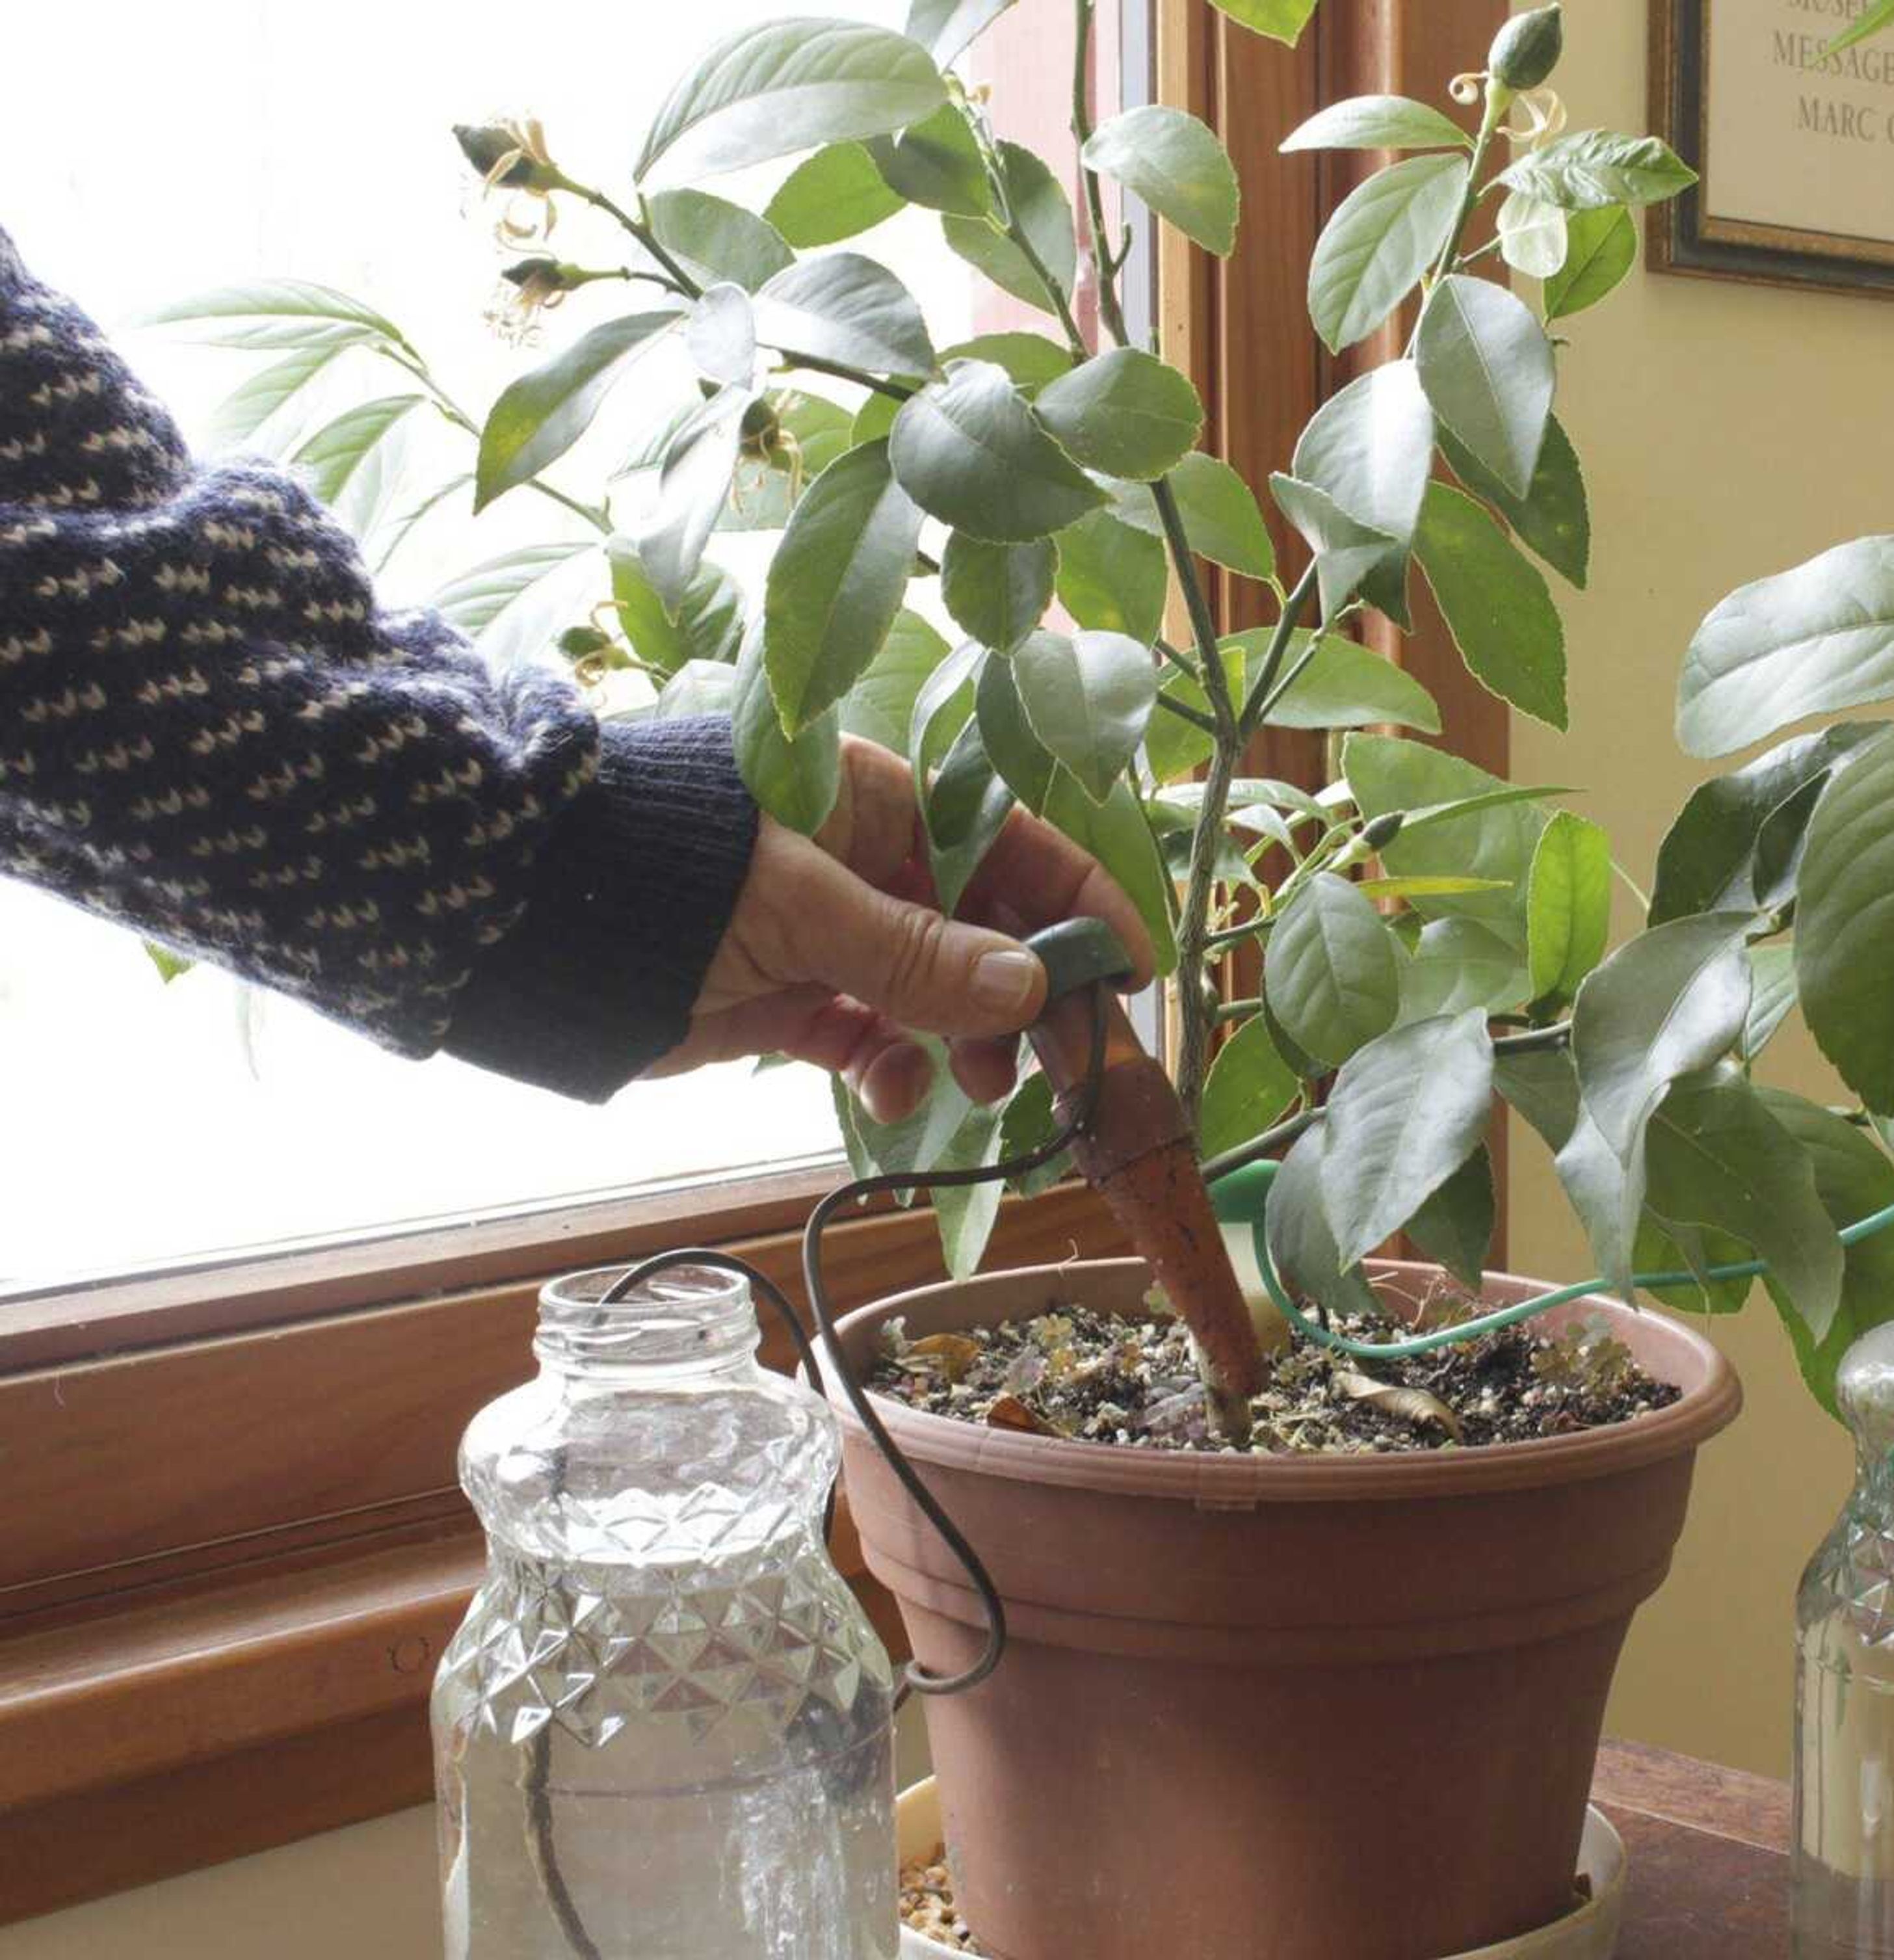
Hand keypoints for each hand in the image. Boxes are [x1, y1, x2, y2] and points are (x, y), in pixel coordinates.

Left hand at [643, 736, 1153, 1116]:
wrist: (525, 928)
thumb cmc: (666, 878)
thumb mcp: (802, 911)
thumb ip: (917, 955)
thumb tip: (1032, 990)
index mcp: (873, 798)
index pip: (1008, 840)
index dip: (1076, 902)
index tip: (1128, 969)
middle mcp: (860, 859)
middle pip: (980, 925)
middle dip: (1023, 993)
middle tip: (1065, 1062)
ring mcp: (824, 931)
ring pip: (930, 990)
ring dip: (963, 1040)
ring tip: (979, 1086)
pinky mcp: (785, 998)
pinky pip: (867, 1035)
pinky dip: (890, 1065)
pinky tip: (893, 1092)